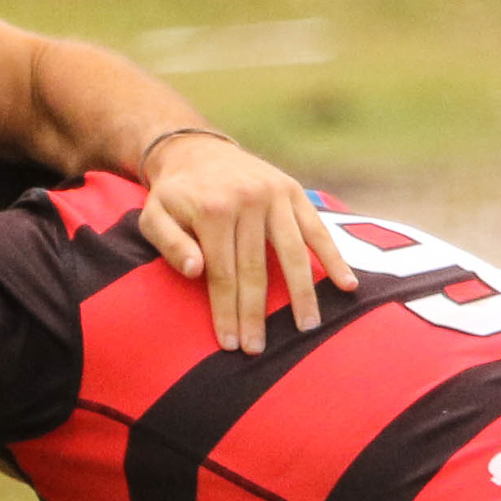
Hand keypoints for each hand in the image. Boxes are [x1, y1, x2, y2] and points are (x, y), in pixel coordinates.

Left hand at [137, 133, 357, 352]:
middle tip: (258, 349)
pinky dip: (334, 258)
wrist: (196, 151)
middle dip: (256, 314)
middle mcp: (247, 200)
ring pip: (292, 254)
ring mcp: (274, 195)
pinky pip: (317, 230)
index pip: (222, 273)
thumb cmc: (174, 196)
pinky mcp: (294, 192)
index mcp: (212, 210)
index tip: (229, 344)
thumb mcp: (154, 215)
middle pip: (255, 269)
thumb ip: (169, 244)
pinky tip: (347, 285)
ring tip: (306, 327)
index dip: (226, 311)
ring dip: (302, 294)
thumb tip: (196, 271)